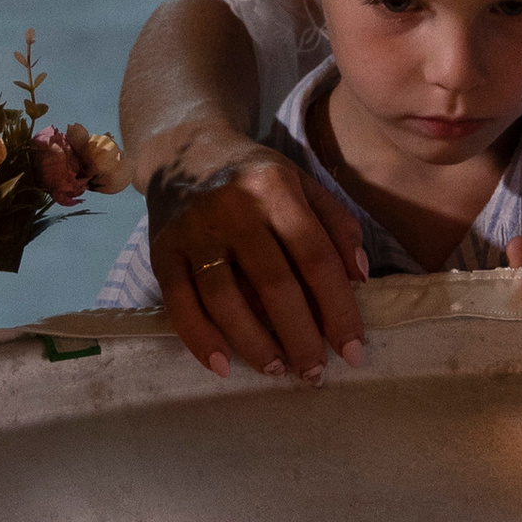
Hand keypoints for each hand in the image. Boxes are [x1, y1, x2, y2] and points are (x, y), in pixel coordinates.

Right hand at [144, 137, 369, 382]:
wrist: (184, 148)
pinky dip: (200, 339)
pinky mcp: (162, 250)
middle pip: (273, 284)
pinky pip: (180, 304)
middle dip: (300, 336)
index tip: (353, 350)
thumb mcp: (302, 183)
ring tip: (277, 369)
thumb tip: (359, 279)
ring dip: (254, 344)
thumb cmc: (254, 175)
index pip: (315, 257)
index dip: (338, 308)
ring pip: (225, 299)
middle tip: (315, 372)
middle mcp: (234, 208)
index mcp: (276, 188)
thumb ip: (336, 225)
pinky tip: (223, 365)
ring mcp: (194, 230)